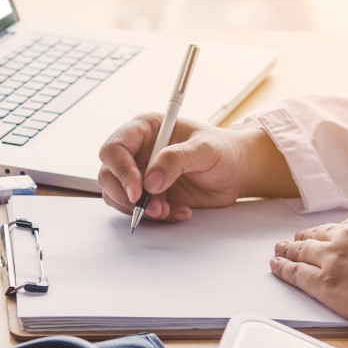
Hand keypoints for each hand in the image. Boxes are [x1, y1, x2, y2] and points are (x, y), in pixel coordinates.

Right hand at [97, 114, 295, 221]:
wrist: (238, 171)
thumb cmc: (224, 150)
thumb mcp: (205, 149)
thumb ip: (176, 160)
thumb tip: (150, 181)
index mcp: (145, 130)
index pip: (115, 148)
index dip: (121, 170)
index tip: (138, 191)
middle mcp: (137, 151)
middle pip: (109, 174)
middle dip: (127, 195)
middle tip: (153, 208)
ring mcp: (141, 174)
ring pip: (118, 195)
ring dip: (140, 209)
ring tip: (168, 211)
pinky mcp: (150, 195)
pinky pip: (137, 210)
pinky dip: (155, 217)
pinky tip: (179, 212)